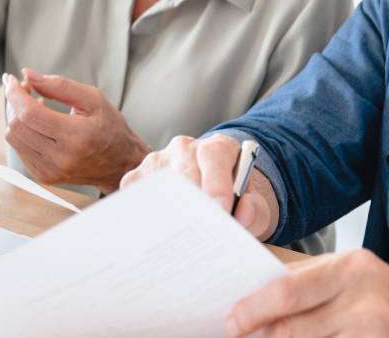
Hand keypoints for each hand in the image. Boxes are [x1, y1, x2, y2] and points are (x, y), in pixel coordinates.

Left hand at [2, 69, 149, 193]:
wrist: (120, 164)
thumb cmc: (110, 129)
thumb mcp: (93, 99)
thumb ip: (59, 85)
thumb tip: (28, 74)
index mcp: (75, 137)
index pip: (29, 113)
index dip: (15, 93)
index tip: (12, 79)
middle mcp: (60, 158)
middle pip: (17, 125)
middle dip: (14, 101)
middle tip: (26, 89)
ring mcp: (49, 170)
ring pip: (13, 137)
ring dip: (16, 116)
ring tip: (34, 105)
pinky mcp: (43, 176)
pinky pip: (19, 148)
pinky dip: (22, 131)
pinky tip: (38, 123)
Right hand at [120, 134, 278, 240]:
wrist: (214, 195)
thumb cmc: (233, 201)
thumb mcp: (253, 205)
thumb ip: (254, 210)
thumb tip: (241, 213)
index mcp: (218, 147)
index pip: (214, 155)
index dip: (216, 184)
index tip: (220, 210)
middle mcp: (186, 148)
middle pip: (183, 171)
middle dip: (192, 203)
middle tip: (197, 233)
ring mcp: (159, 161)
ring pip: (158, 185)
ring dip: (165, 213)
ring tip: (176, 242)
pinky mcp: (138, 178)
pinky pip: (135, 196)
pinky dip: (144, 216)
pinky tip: (155, 236)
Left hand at [226, 250, 388, 337]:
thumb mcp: (355, 274)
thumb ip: (310, 280)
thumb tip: (257, 291)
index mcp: (350, 269)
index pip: (287, 292)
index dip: (252, 310)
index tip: (232, 321)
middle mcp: (362, 301)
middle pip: (292, 328)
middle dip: (261, 336)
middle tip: (240, 336)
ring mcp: (371, 335)